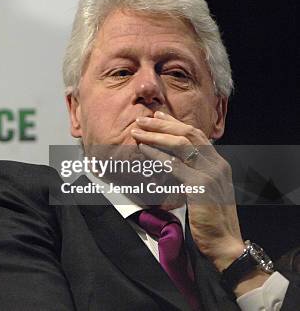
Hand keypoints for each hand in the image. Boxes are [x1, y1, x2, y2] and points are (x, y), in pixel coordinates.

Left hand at [131, 111, 244, 271]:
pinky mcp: (200, 185)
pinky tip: (143, 150)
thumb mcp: (204, 191)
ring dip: (156, 135)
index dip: (175, 123)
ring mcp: (210, 173)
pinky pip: (174, 165)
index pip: (196, 135)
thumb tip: (172, 161)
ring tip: (137, 132)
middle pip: (188, 134)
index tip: (157, 116)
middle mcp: (217, 164)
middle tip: (142, 119)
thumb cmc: (211, 220)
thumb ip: (194, 173)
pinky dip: (156, 155)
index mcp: (219, 163)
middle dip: (163, 124)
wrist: (224, 244)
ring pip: (180, 145)